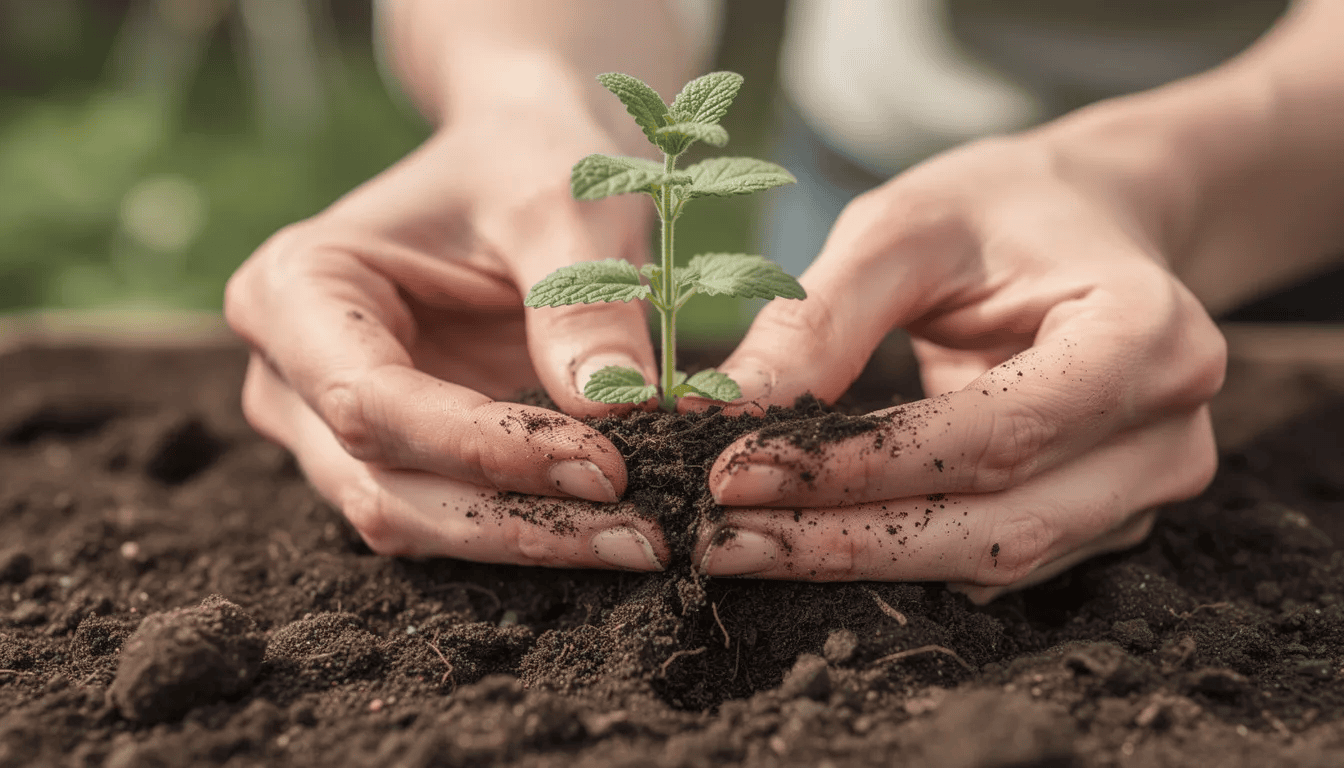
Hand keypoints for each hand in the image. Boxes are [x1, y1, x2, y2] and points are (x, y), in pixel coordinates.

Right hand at [225, 108, 670, 571]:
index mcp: (294, 290)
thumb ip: (581, 300)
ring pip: (412, 521)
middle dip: (514, 522)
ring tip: (641, 539)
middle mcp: (290, 373)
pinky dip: (529, 531)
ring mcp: (330, 427)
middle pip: (384, 485)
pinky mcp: (392, 456)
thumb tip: (616, 412)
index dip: (487, 450)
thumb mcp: (563, 203)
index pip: (373, 403)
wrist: (522, 158)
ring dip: (527, 541)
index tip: (606, 466)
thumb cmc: (528, 158)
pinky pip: (448, 519)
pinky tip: (613, 529)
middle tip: (642, 538)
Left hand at [691, 133, 1225, 600]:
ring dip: (862, 562)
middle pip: (997, 523)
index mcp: (1145, 336)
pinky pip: (996, 556)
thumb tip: (717, 411)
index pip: (991, 433)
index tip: (736, 472)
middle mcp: (1168, 430)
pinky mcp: (1109, 515)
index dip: (858, 467)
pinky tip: (809, 538)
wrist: (1089, 222)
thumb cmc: (1001, 209)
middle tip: (721, 538)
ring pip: (995, 558)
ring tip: (744, 546)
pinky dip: (899, 555)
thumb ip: (819, 319)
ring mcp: (1147, 484)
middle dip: (846, 539)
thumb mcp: (904, 228)